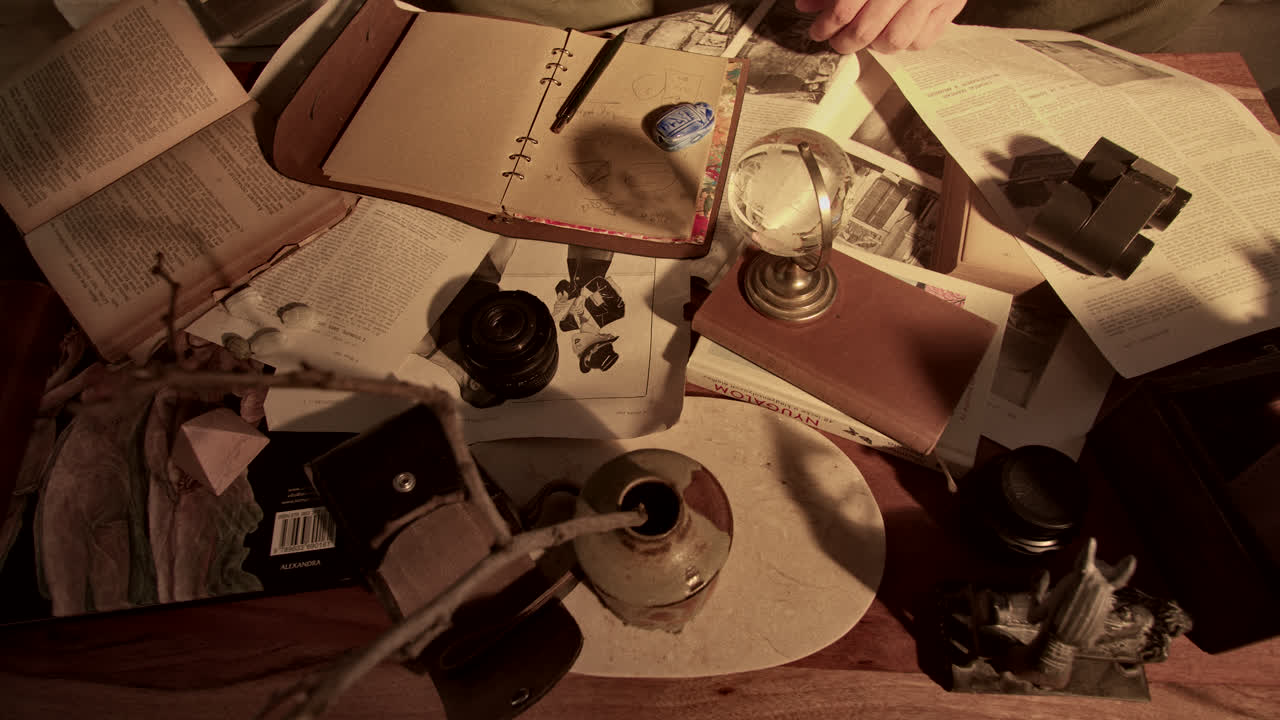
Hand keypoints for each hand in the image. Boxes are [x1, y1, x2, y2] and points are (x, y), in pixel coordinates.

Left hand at [796, 0, 965, 53]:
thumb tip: (806, 6)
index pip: (844, 9)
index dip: (826, 25)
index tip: (819, 31)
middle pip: (866, 30)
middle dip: (846, 42)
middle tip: (839, 41)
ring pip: (895, 41)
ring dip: (876, 44)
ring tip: (869, 36)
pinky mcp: (951, 5)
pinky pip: (922, 40)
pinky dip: (906, 42)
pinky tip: (897, 29)